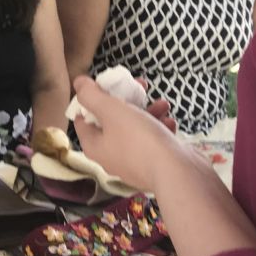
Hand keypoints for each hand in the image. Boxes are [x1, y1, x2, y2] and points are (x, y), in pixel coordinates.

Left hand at [72, 76, 189, 191]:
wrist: (177, 173)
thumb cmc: (140, 140)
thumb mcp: (112, 111)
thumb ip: (92, 95)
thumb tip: (78, 83)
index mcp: (94, 145)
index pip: (83, 118)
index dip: (92, 99)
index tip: (107, 84)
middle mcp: (109, 156)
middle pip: (111, 121)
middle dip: (126, 101)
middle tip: (139, 86)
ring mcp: (132, 163)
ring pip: (135, 129)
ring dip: (148, 112)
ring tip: (162, 104)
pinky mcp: (153, 165)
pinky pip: (152, 142)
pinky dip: (160, 129)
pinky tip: (170, 122)